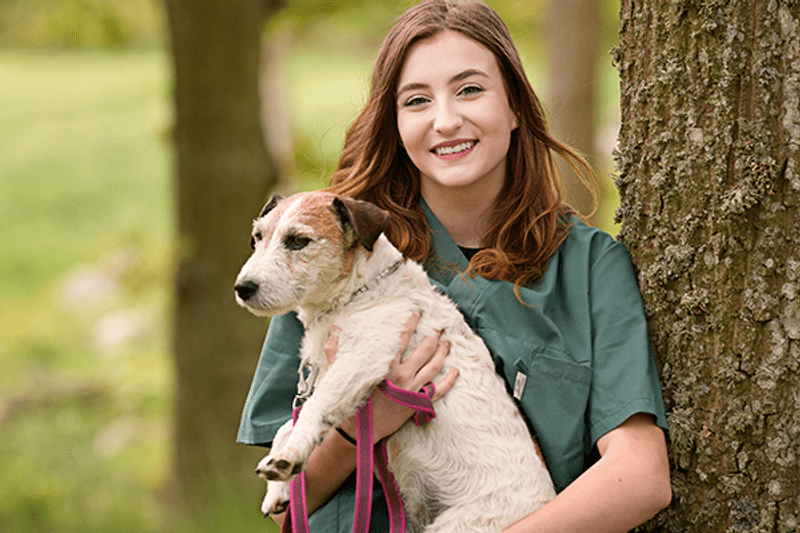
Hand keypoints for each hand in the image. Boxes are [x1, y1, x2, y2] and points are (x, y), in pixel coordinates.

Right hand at [326, 312, 457, 441]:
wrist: (360, 431)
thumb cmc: (350, 402)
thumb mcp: (340, 374)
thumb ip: (335, 351)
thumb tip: (335, 329)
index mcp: (386, 366)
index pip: (402, 338)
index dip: (411, 323)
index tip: (417, 312)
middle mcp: (402, 376)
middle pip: (425, 350)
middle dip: (434, 335)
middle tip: (441, 325)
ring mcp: (413, 390)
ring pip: (434, 366)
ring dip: (443, 352)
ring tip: (448, 342)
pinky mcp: (418, 404)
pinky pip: (439, 391)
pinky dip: (449, 381)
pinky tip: (455, 371)